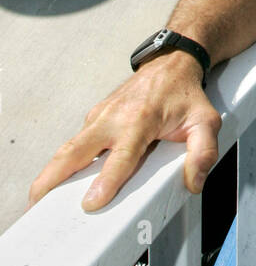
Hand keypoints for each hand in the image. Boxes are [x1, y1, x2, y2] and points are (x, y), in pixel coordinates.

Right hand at [28, 52, 221, 212]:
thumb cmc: (186, 95)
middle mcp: (115, 117)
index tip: (92, 202)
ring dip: (51, 171)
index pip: (121, 156)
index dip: (107, 181)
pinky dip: (63, 162)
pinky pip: (77, 143)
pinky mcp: (95, 118)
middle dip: (56, 176)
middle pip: (78, 150)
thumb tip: (193, 181)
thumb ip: (203, 151)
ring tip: (38, 198)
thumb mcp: (206, 121)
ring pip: (70, 147)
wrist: (172, 63)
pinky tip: (57, 180)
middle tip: (40, 202)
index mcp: (141, 120)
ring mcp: (101, 116)